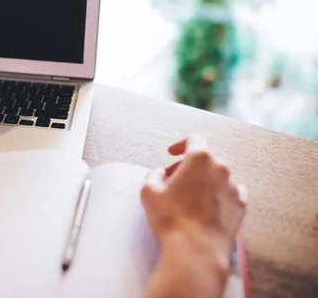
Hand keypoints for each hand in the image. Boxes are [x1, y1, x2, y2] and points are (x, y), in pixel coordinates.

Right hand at [141, 135, 246, 262]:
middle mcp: (221, 169)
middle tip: (173, 179)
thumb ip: (153, 175)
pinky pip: (232, 192)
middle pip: (205, 158)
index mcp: (200, 159)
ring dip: (204, 180)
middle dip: (188, 165)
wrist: (196, 250)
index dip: (180, 144)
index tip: (172, 153)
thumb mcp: (149, 192)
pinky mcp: (240, 207)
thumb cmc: (172, 219)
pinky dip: (219, 194)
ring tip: (189, 196)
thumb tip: (158, 174)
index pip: (194, 139)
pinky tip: (208, 204)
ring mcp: (233, 188)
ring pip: (218, 176)